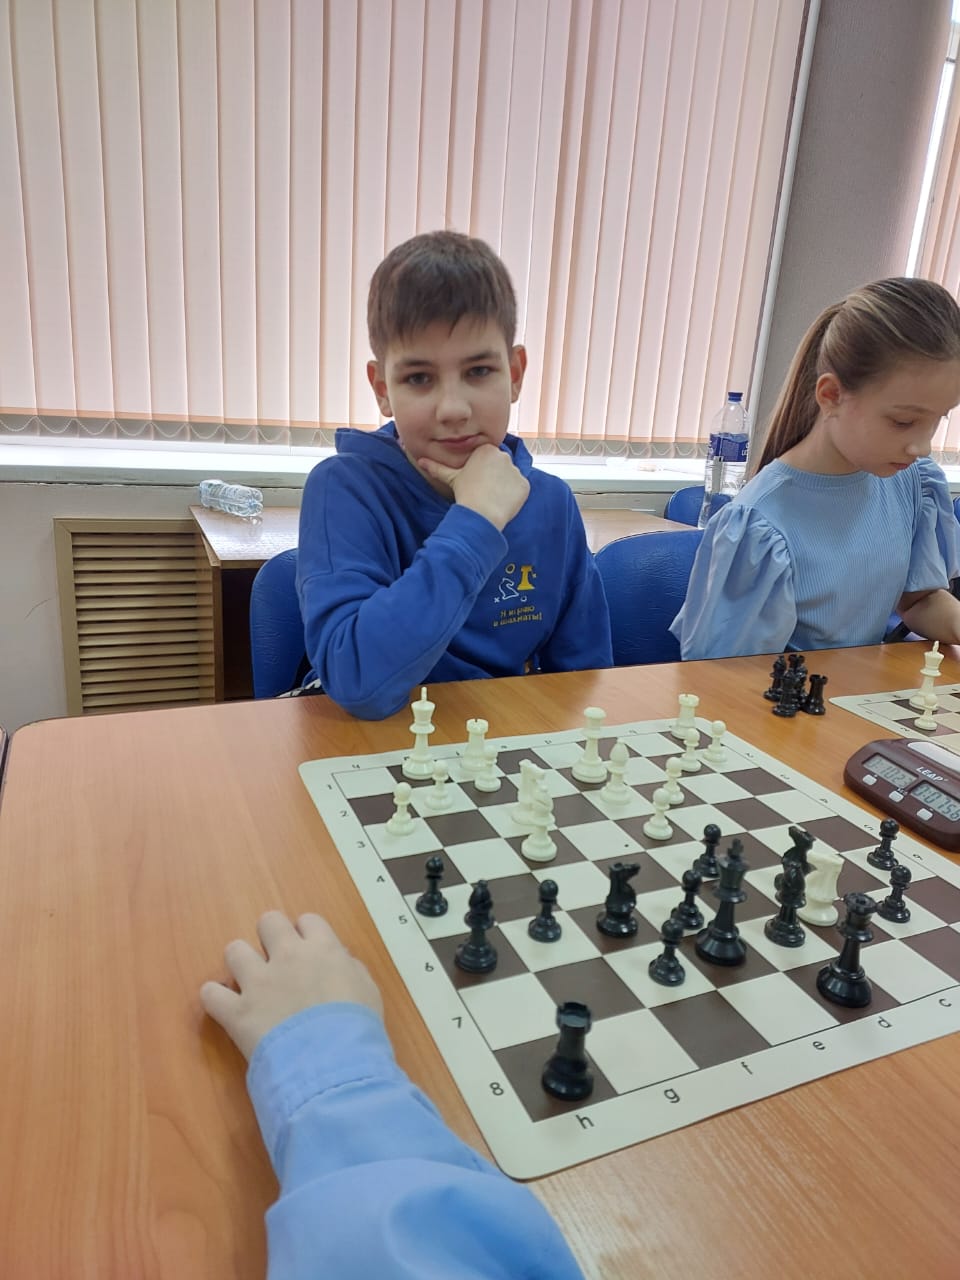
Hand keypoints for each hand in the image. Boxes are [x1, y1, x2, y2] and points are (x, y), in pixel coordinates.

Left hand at [200, 911, 383, 1060]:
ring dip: (241, 964)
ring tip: (250, 984)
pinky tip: (225, 1008)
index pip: (308, 921)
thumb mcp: (368, 991)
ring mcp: (258, 981)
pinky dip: (216, 999)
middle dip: (271, 938)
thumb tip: (337, 962)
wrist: (332, 1062)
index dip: (307, 935)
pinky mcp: (237, 1011)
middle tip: (277, 962)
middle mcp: (287, 955)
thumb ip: (349, 969)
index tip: (309, 952)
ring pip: (234, 950)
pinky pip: (210, 994)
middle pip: (268, 922)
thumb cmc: (359, 1028)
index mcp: (322, 948)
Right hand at [419, 444, 529, 530]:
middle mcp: (503, 455)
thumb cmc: (465, 493)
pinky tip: (503, 503)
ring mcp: (516, 470)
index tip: (477, 483)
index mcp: (486, 449)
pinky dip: (514, 496)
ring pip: (510, 478)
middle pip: (501, 466)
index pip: (488, 459)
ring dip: (504, 486)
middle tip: (484, 491)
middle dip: (495, 477)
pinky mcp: (525, 484)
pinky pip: (520, 489)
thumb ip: (437, 467)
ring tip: (492, 498)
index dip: (482, 472)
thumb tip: (420, 461)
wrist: (481, 513)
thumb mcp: (450, 478)